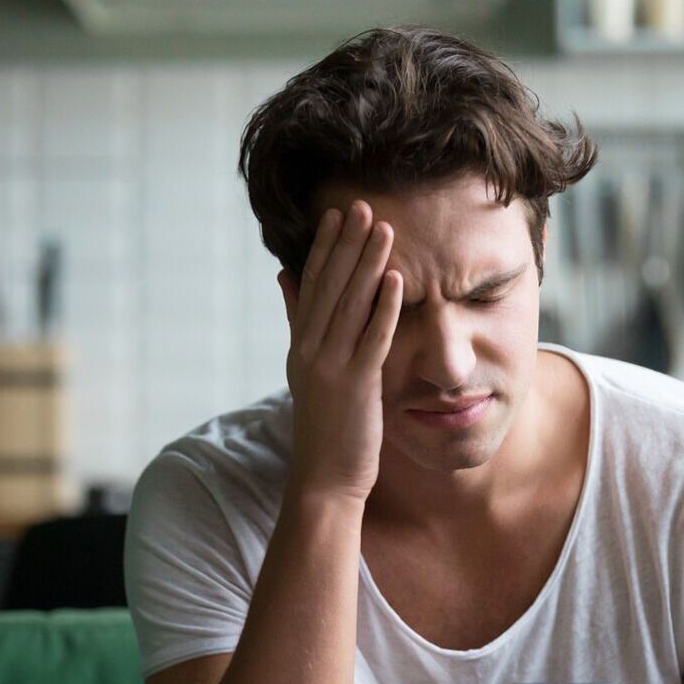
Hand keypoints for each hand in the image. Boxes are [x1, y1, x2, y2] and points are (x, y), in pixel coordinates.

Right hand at [279, 201, 402, 501]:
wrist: (324, 477)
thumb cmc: (326, 424)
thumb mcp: (308, 367)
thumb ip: (299, 321)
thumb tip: (285, 275)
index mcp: (301, 344)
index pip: (313, 285)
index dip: (326, 248)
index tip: (338, 214)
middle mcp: (309, 350)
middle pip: (330, 287)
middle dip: (347, 245)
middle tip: (362, 205)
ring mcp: (330, 367)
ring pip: (350, 306)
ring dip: (368, 266)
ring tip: (384, 230)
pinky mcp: (355, 385)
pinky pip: (371, 339)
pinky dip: (383, 309)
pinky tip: (397, 281)